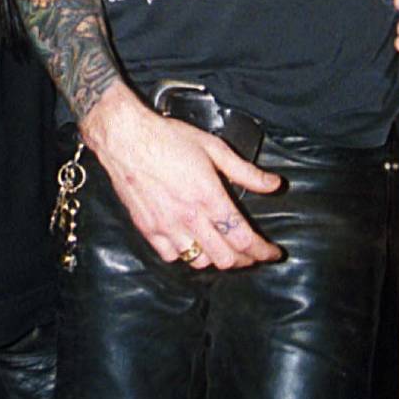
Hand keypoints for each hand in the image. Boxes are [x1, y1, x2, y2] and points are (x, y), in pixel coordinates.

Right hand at [81, 81, 282, 269]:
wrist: (124, 137)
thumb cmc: (167, 138)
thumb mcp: (213, 148)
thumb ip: (245, 171)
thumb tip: (274, 184)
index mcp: (209, 196)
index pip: (243, 238)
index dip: (262, 251)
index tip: (271, 252)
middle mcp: (189, 217)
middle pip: (225, 258)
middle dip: (245, 260)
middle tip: (251, 253)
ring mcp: (166, 226)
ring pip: (199, 262)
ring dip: (215, 258)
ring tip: (222, 248)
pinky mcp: (147, 228)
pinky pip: (171, 256)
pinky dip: (185, 254)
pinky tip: (191, 242)